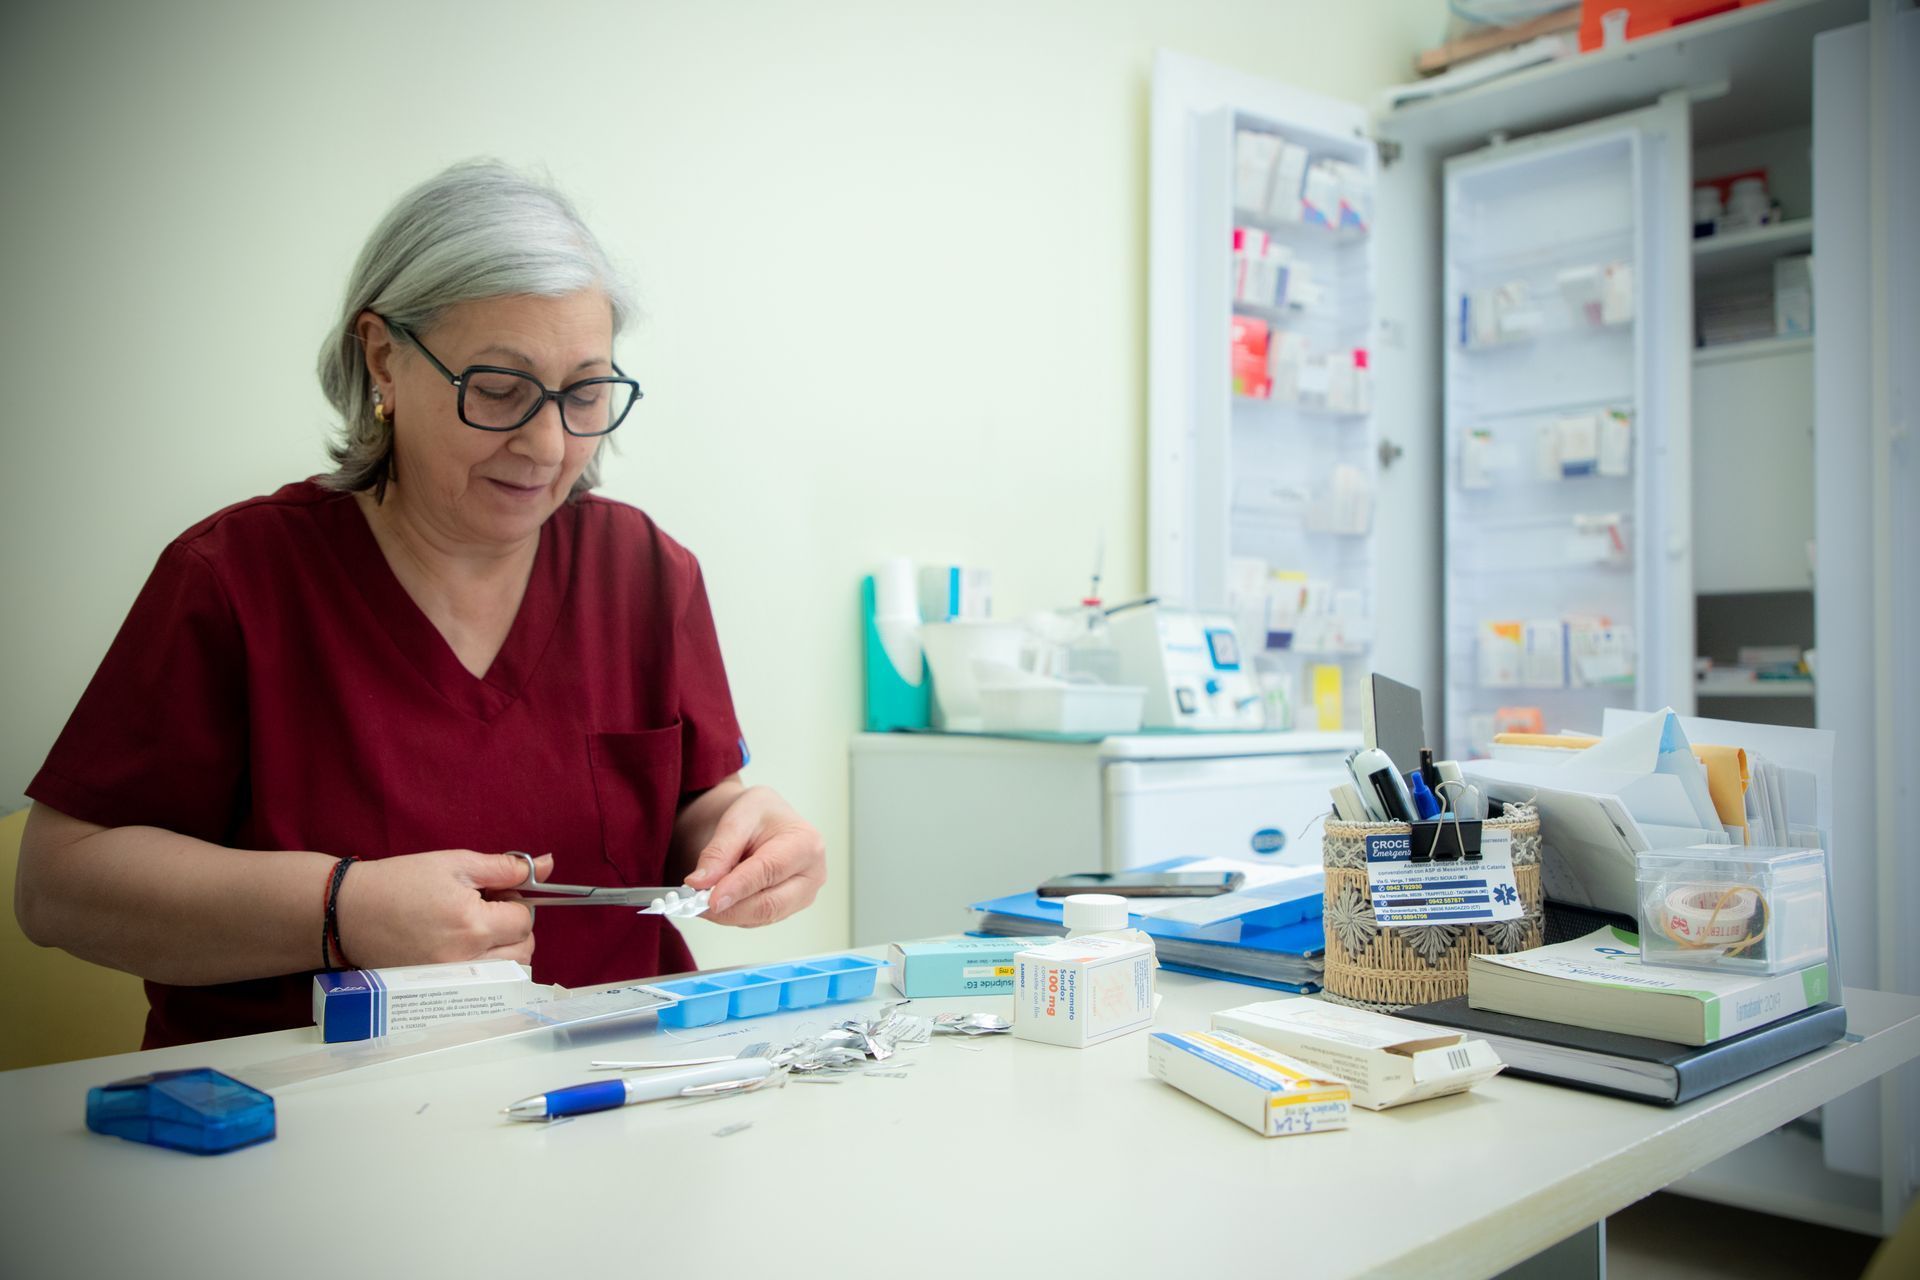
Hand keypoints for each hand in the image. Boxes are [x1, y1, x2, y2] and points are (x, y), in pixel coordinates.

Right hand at [333, 850, 552, 967]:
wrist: (348, 912)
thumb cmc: (399, 882)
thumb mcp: (455, 863)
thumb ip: (504, 867)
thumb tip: (547, 865)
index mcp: (473, 925)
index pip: (525, 919)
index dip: (516, 900)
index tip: (494, 892)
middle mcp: (467, 959)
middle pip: (524, 950)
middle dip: (516, 927)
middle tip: (488, 908)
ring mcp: (453, 979)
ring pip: (508, 971)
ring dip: (505, 949)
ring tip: (475, 927)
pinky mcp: (441, 989)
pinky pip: (484, 984)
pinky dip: (487, 967)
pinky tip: (464, 946)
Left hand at [683, 787, 825, 927]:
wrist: (764, 822)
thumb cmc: (758, 814)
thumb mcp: (737, 818)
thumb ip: (718, 851)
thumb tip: (700, 883)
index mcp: (806, 843)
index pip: (770, 871)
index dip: (738, 887)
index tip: (710, 899)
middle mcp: (811, 875)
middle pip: (769, 904)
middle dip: (729, 908)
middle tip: (695, 903)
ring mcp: (802, 896)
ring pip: (760, 917)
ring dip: (726, 913)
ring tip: (699, 898)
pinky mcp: (787, 909)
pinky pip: (756, 920)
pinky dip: (732, 914)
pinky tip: (716, 899)